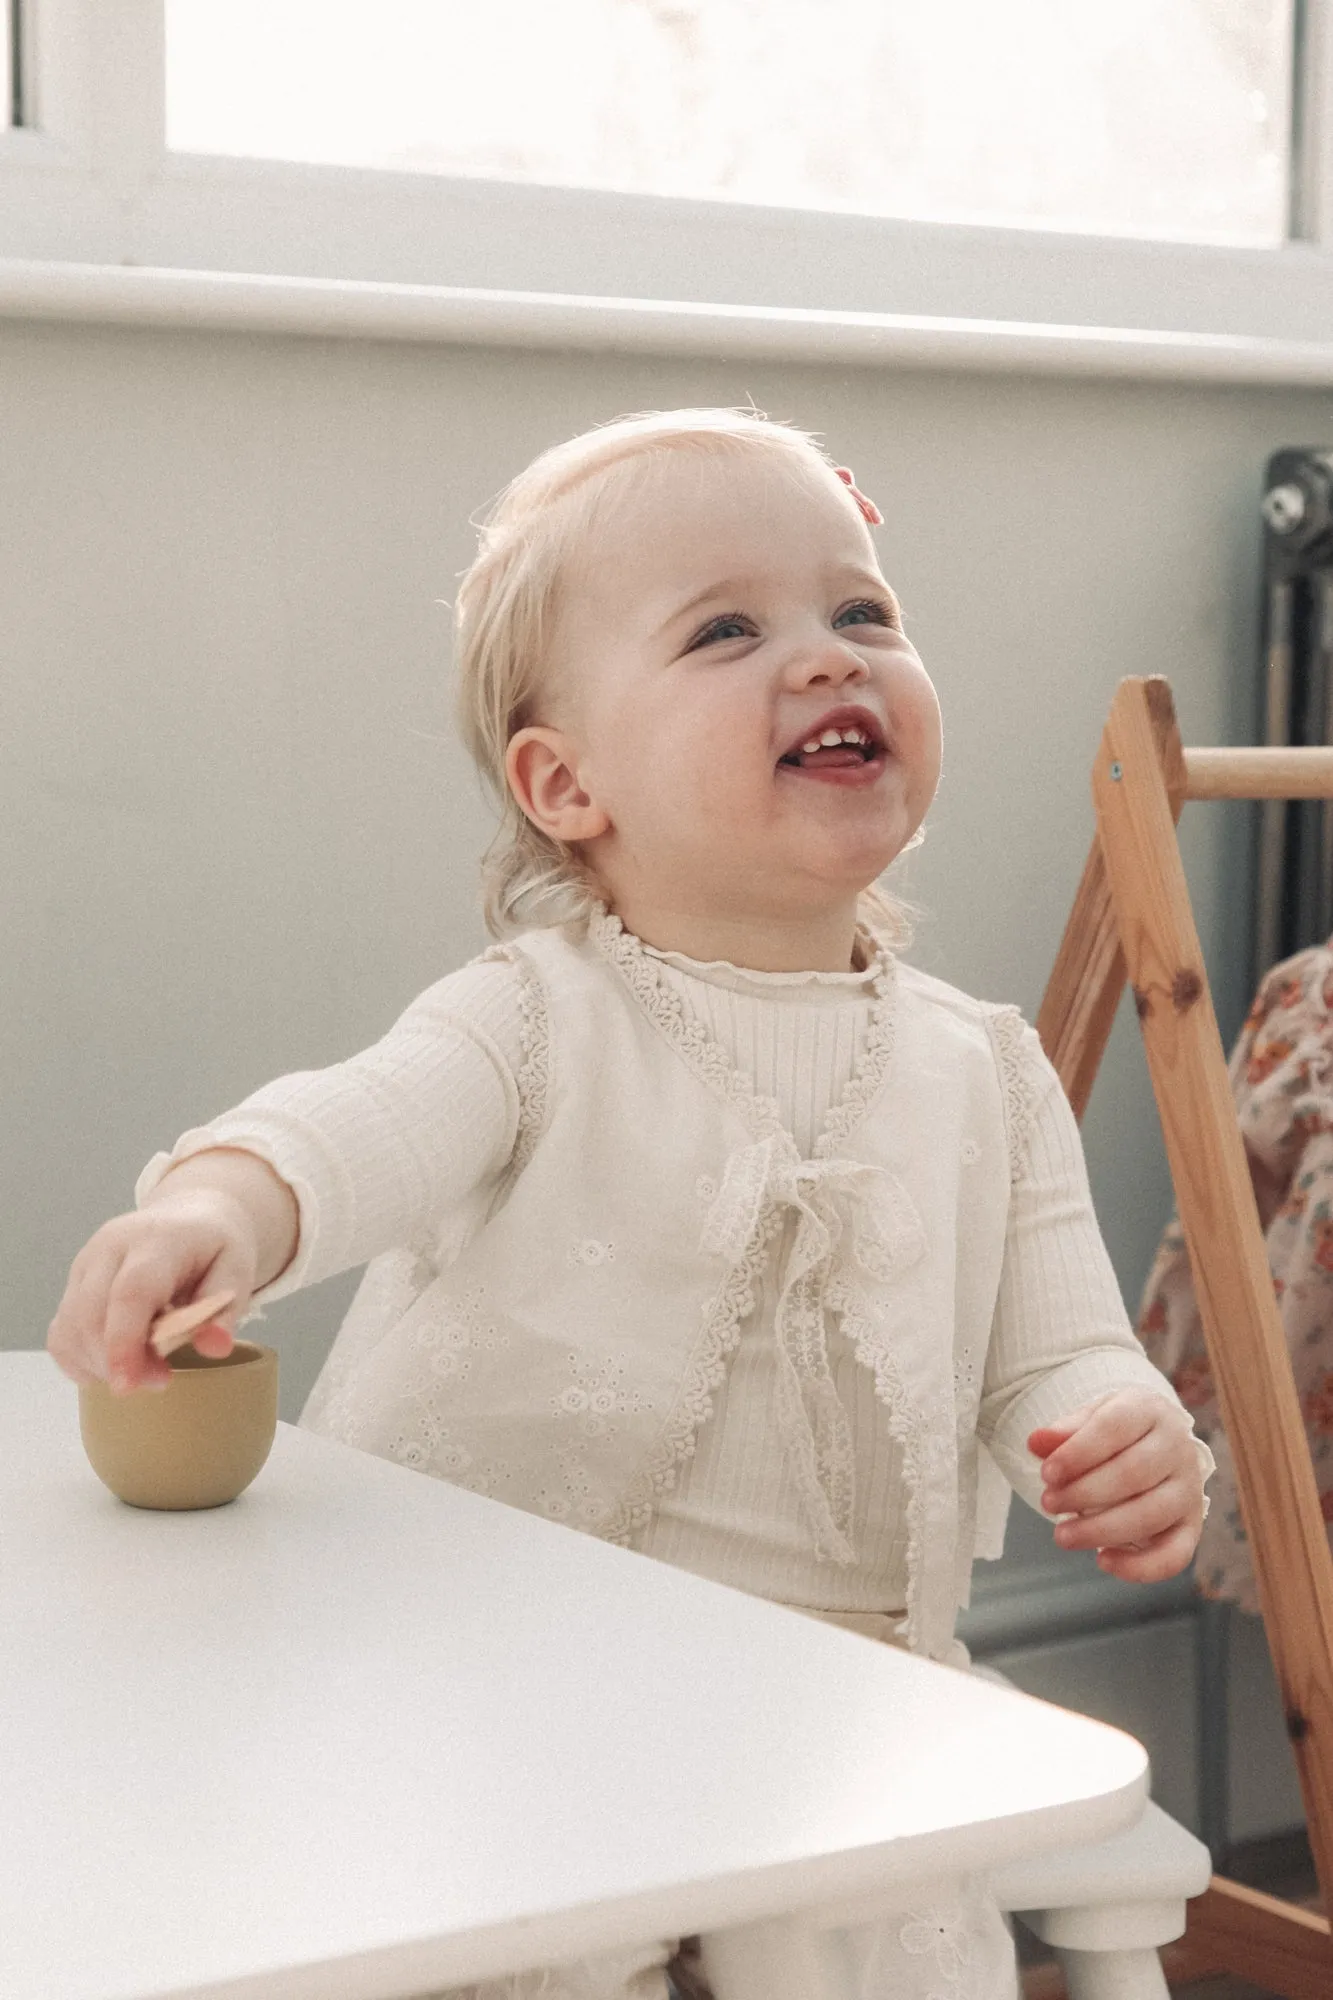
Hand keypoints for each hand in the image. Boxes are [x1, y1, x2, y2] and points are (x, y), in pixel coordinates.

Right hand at [46, 1194, 253, 1394]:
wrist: (190, 1215)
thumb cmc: (214, 1246)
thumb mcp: (238, 1270)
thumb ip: (225, 1310)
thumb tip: (215, 1346)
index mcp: (158, 1240)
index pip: (130, 1292)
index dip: (124, 1342)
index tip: (129, 1385)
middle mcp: (111, 1247)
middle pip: (92, 1313)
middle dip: (116, 1362)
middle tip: (158, 1381)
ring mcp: (87, 1263)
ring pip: (71, 1325)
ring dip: (98, 1364)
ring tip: (142, 1372)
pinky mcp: (74, 1282)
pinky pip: (62, 1331)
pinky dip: (79, 1358)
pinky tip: (112, 1365)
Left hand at [1028, 1389, 1205, 1583]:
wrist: (1157, 1442)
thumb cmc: (1115, 1433)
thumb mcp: (1089, 1420)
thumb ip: (1063, 1432)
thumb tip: (1035, 1442)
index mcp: (1150, 1410)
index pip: (1114, 1428)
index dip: (1078, 1452)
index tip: (1046, 1473)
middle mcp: (1178, 1448)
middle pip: (1133, 1473)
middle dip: (1084, 1493)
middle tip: (1048, 1503)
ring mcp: (1190, 1489)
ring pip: (1150, 1514)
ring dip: (1102, 1530)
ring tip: (1063, 1536)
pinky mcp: (1192, 1526)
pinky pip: (1175, 1554)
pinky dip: (1140, 1566)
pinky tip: (1103, 1562)